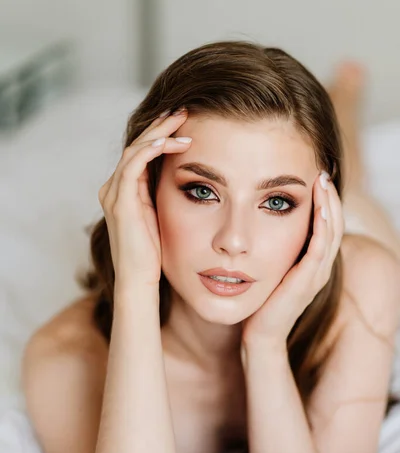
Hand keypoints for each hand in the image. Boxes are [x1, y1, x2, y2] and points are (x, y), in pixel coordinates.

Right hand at [98, 108, 191, 288]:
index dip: (161, 134)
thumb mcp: (161, 220)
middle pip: (137, 145)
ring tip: (183, 119)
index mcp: (123, 192)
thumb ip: (164, 199)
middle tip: (185, 110)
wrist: (140, 281)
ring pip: (135, 149)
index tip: (186, 123)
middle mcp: (114, 189)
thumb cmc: (154, 256)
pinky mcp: (120, 201)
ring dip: (160, 132)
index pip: (141, 153)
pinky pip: (134, 164)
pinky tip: (173, 142)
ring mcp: (113, 194)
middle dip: (161, 125)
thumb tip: (190, 184)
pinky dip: (152, 150)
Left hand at [241, 172, 344, 348]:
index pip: (326, 226)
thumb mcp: (271, 268)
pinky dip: (322, 226)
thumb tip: (262, 225)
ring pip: (331, 232)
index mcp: (314, 263)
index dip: (324, 202)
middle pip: (334, 224)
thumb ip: (275, 250)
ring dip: (329, 205)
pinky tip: (318, 207)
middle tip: (322, 172)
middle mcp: (320, 267)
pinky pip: (320, 248)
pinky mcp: (308, 280)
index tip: (314, 178)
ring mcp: (317, 274)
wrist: (260, 332)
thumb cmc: (261, 300)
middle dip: (329, 197)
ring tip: (322, 181)